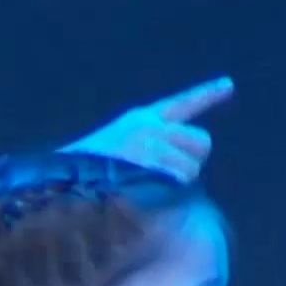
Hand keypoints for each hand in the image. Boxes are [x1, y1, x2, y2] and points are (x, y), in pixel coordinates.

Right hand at [59, 77, 233, 182]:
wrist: (57, 190)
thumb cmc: (76, 180)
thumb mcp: (107, 157)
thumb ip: (141, 156)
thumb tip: (175, 175)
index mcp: (137, 121)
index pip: (180, 105)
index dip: (206, 96)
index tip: (229, 85)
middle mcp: (149, 128)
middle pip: (201, 142)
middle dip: (190, 162)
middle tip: (162, 180)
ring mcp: (152, 147)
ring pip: (192, 170)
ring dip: (176, 187)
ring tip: (139, 194)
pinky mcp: (154, 166)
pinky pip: (180, 187)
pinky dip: (168, 198)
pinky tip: (144, 200)